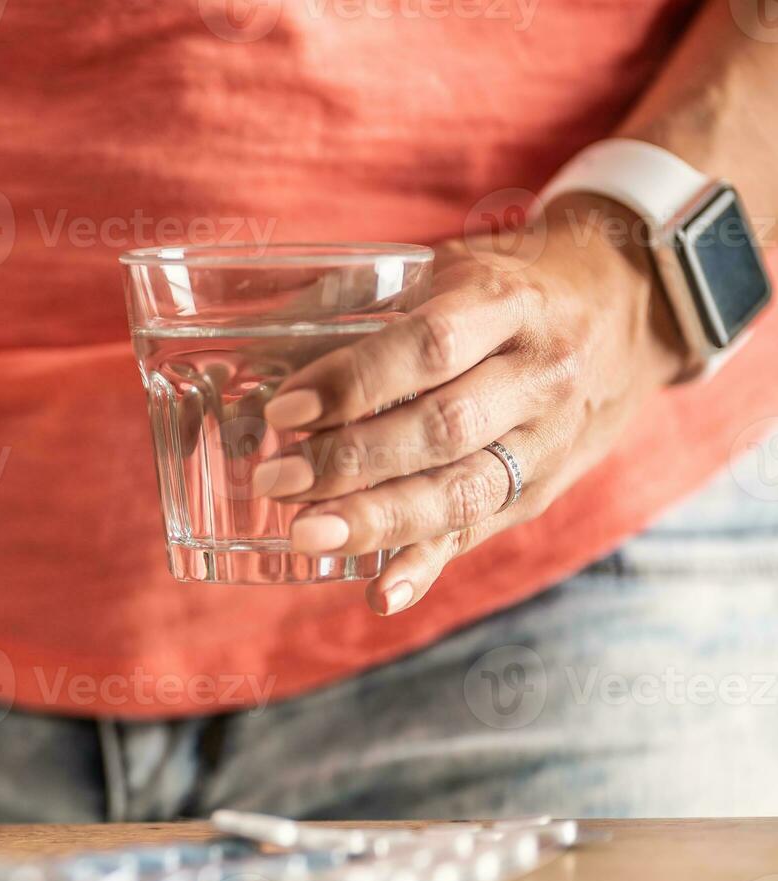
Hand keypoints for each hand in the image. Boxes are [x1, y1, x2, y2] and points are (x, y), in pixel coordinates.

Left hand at [254, 197, 687, 614]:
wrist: (634, 308)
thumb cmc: (515, 285)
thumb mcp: (457, 267)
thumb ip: (375, 303)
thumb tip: (266, 343)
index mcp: (511, 304)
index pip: (430, 347)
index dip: (355, 382)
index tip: (285, 409)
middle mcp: (540, 375)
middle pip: (444, 428)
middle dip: (351, 461)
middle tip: (276, 480)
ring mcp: (547, 441)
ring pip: (462, 490)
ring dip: (378, 519)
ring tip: (306, 534)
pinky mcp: (540, 490)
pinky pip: (479, 531)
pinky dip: (427, 566)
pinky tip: (381, 593)